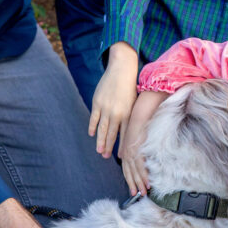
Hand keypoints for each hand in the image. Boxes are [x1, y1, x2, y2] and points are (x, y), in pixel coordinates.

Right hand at [89, 42, 138, 156]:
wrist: (122, 70)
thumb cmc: (130, 86)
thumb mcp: (134, 102)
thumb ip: (132, 116)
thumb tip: (132, 130)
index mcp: (129, 113)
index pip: (125, 134)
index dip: (122, 146)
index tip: (121, 156)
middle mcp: (117, 113)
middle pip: (112, 134)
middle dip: (109, 147)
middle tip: (106, 157)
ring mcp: (106, 108)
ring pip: (102, 129)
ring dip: (100, 141)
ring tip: (99, 151)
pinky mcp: (97, 102)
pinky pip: (94, 118)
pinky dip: (92, 127)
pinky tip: (92, 134)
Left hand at [118, 90, 168, 195]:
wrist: (143, 108)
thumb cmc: (144, 118)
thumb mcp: (140, 132)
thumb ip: (139, 143)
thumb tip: (141, 152)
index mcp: (127, 146)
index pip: (127, 165)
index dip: (131, 176)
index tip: (134, 186)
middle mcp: (127, 150)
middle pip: (129, 171)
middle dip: (133, 183)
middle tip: (137, 194)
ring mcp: (131, 150)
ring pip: (134, 171)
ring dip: (139, 183)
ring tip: (143, 193)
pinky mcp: (137, 148)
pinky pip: (140, 165)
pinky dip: (143, 176)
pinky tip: (147, 183)